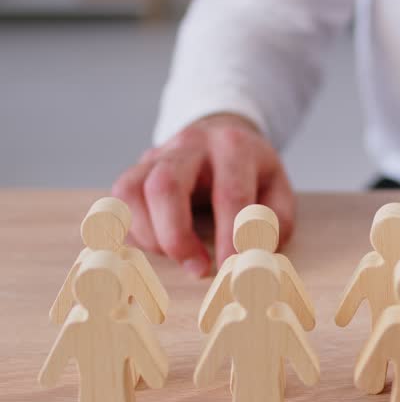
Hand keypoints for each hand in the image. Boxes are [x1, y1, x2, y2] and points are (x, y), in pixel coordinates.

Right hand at [112, 114, 294, 275]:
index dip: (230, 236)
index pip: (229, 193)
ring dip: (151, 235)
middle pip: (165, 186)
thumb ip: (275, 220)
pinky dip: (134, 229)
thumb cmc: (252, 171)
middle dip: (177, 237)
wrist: (223, 133)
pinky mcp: (137, 167)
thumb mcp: (277, 188)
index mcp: (233, 147)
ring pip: (132, 191)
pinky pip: (120, 199)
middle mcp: (191, 144)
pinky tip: (158, 243)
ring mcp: (158, 153)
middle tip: (198, 268)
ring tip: (178, 256)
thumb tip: (255, 252)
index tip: (232, 266)